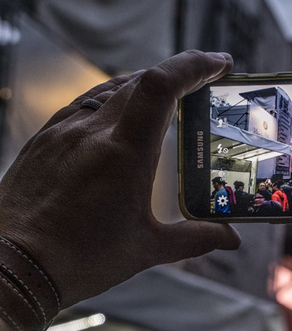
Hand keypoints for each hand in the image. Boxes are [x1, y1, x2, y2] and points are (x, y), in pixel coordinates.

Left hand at [0, 50, 240, 310]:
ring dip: (145, 85)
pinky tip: (119, 117)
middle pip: (141, 81)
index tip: (220, 64)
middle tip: (205, 83)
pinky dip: (112, 100)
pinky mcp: (43, 141)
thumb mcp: (147, 249)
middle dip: (178, 75)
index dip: (194, 65)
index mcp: (124, 152)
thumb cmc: (77, 259)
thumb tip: (230, 238)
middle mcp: (91, 132)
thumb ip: (195, 238)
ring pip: (110, 88)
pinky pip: (83, 105)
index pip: (161, 85)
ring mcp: (63, 132)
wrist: (10, 266)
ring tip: (169, 98)